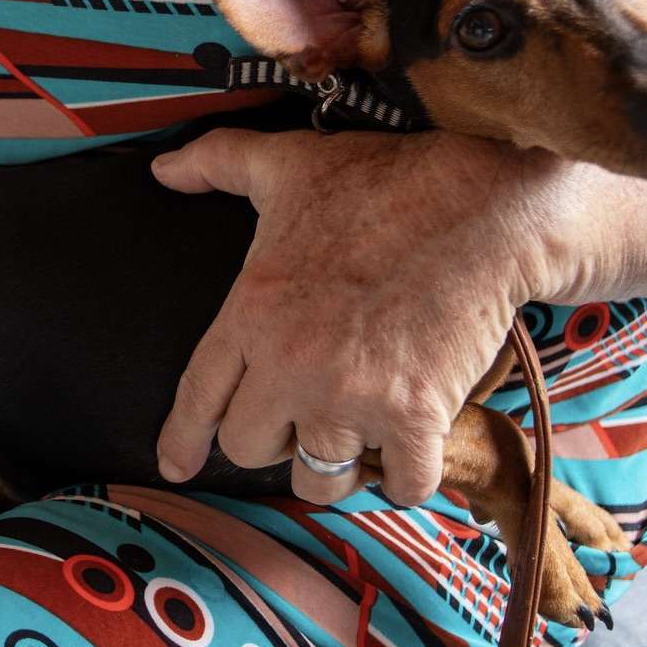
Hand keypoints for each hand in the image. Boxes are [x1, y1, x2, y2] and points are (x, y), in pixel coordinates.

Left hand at [151, 129, 575, 506]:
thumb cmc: (383, 183)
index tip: (177, 466)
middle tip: (300, 416)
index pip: (198, 395)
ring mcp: (353, 396)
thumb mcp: (286, 163)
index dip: (183, 438)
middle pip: (250, 447)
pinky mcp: (415, 415)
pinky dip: (404, 478)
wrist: (482, 205)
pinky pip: (398, 484)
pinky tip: (408, 457)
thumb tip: (164, 169)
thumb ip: (216, 162)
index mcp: (252, 311)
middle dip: (271, 438)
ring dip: (333, 466)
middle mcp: (291, 365)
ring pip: (318, 478)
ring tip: (351, 441)